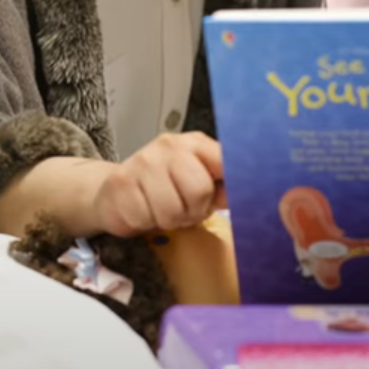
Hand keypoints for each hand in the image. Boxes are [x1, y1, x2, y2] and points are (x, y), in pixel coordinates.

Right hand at [91, 131, 223, 236]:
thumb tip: (251, 194)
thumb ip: (224, 187)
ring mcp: (143, 162)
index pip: (226, 161)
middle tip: (183, 210)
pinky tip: (141, 212)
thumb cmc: (166, 189)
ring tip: (161, 212)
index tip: (228, 199)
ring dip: (168, 221)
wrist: (116, 191)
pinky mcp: (120, 183)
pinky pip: (143, 219)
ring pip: (171, 210)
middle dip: (193, 210)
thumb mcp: (199, 183)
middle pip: (199, 190)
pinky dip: (143, 224)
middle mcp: (169, 146)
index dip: (233, 185)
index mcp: (196, 144)